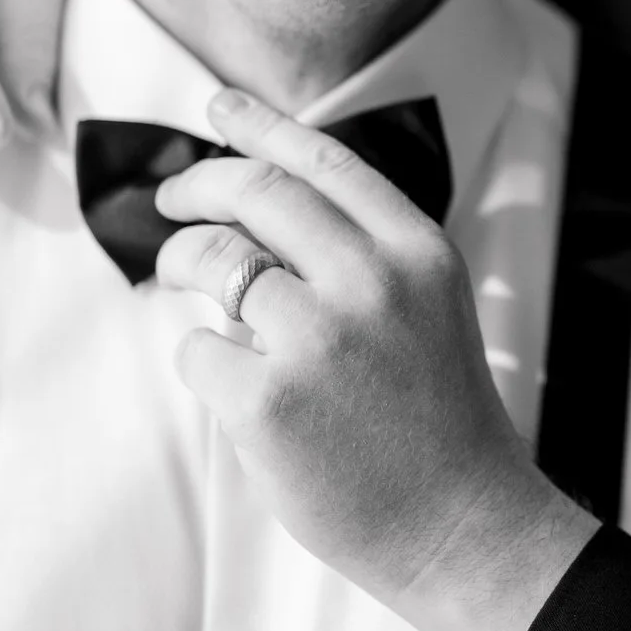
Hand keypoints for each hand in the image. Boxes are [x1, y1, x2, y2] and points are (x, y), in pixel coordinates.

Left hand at [154, 89, 597, 630]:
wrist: (459, 523)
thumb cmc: (434, 420)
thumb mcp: (428, 307)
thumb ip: (363, 252)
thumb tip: (255, 204)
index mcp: (417, 250)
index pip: (322, 160)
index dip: (259, 124)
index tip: (217, 106)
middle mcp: (372, 280)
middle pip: (253, 191)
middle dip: (195, 185)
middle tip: (171, 200)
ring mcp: (318, 340)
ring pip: (210, 263)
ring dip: (181, 266)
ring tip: (186, 290)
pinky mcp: (267, 401)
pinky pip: (196, 348)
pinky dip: (201, 360)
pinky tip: (237, 387)